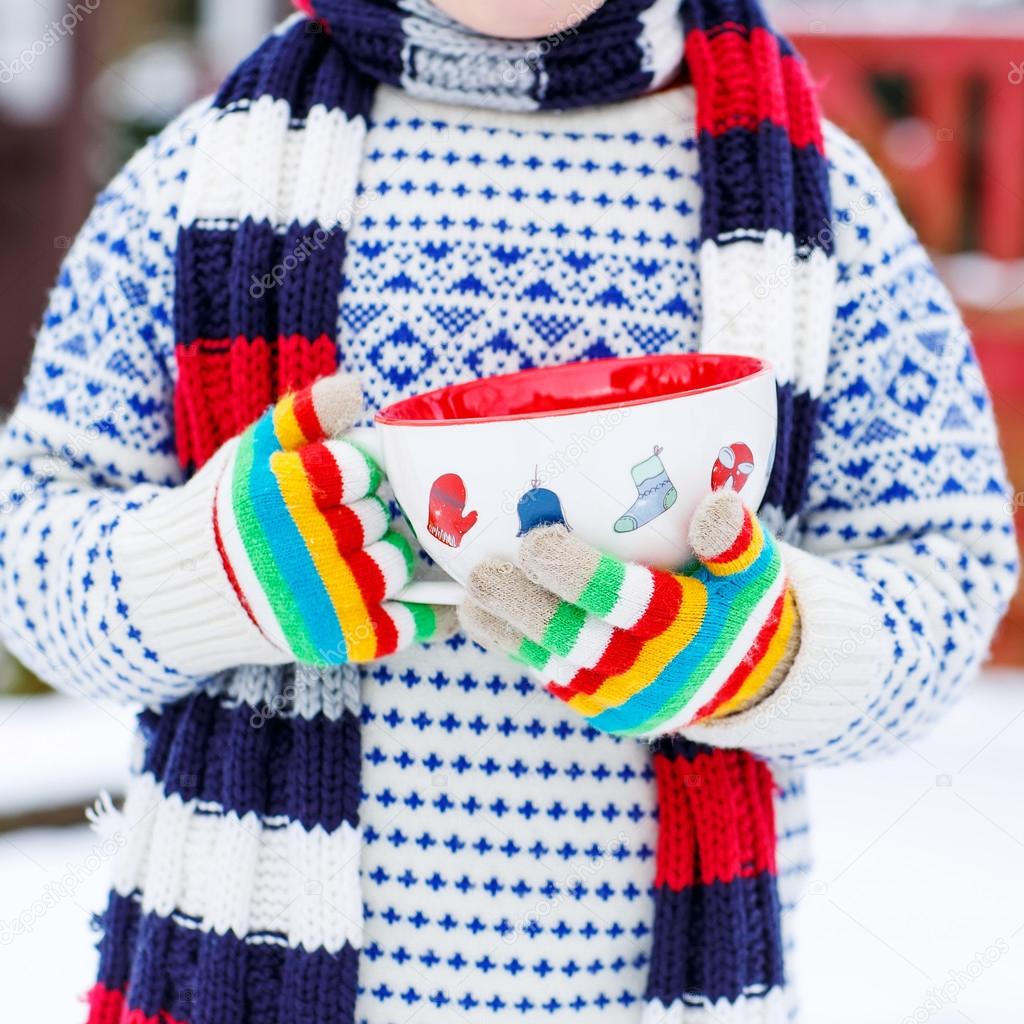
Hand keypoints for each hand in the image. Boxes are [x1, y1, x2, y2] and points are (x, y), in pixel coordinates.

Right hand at [215, 373, 453, 663]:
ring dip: (387, 556)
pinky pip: (403, 625)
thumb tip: (353, 387)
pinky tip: (438, 605)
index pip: (363, 471)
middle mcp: (301, 546)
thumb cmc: (232, 511)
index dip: (359, 476)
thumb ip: (302, 416)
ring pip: (396, 563)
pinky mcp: (334, 639)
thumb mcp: (253, 451)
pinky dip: (427, 616)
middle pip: (381, 517)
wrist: (188, 589)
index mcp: (282, 492)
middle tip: (345, 524)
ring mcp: (320, 598)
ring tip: (359, 556)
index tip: (347, 483)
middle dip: (369, 515)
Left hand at [458, 491, 798, 736]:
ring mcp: (623, 697)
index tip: (534, 540)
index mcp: (686, 627)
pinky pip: (553, 681)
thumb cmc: (740, 606)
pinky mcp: (604, 713)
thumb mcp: (756, 572)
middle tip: (482, 572)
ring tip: (470, 598)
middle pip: (574, 638)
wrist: (749, 681)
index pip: (625, 601)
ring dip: (507, 631)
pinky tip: (487, 620)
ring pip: (553, 664)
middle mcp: (650, 670)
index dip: (576, 573)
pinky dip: (518, 651)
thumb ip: (737, 542)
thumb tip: (714, 510)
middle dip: (522, 605)